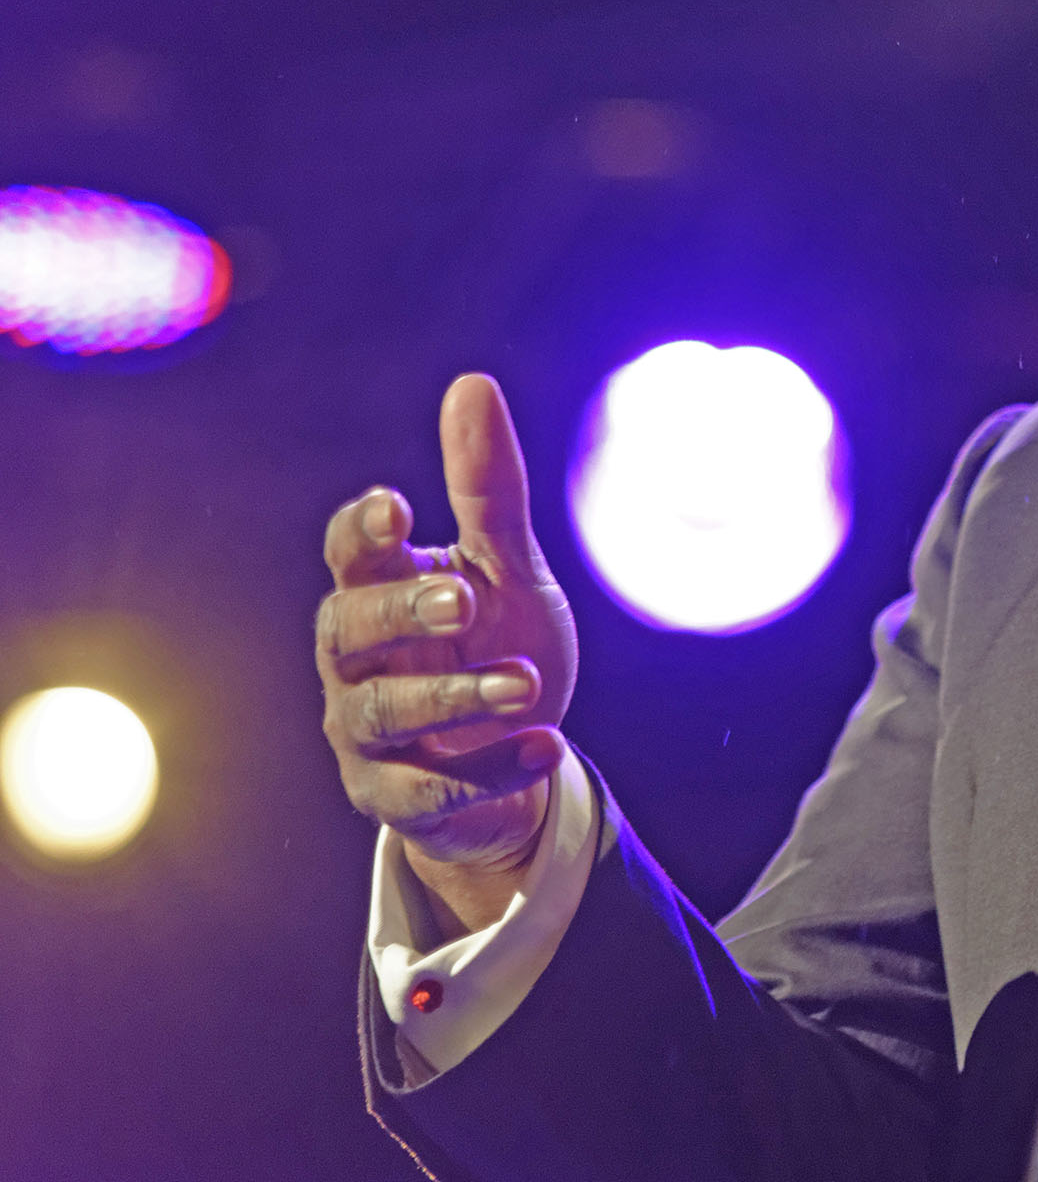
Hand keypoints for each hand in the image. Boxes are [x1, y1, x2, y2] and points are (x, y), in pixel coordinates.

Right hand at [318, 374, 577, 933]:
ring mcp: (367, 734)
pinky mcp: (395, 798)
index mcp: (378, 594)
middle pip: (346, 630)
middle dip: (401, 613)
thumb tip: (472, 384)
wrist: (518, 757)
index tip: (397, 504)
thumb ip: (486, 489)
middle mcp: (356, 662)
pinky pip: (430, 790)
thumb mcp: (506, 566)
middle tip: (465, 598)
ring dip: (456, 697)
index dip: (363, 531)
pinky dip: (492, 769)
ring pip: (383, 712)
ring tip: (529, 681)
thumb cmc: (495, 644)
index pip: (347, 556)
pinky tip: (548, 744)